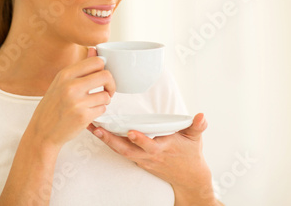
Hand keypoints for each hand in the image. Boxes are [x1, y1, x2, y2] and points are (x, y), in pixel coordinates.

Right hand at [25, 48, 115, 147]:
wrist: (42, 131)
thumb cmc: (52, 106)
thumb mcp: (61, 82)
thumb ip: (80, 67)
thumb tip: (95, 49)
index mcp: (65, 74)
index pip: (96, 61)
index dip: (104, 68)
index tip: (101, 76)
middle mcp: (70, 86)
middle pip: (106, 75)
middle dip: (111, 84)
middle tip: (106, 90)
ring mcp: (77, 102)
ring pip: (106, 95)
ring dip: (104, 100)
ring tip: (93, 104)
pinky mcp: (83, 117)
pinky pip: (102, 109)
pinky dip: (99, 111)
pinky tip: (88, 113)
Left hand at [88, 113, 216, 202]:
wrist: (188, 177)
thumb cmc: (190, 154)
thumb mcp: (195, 139)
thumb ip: (197, 126)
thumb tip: (201, 116)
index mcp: (162, 149)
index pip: (149, 145)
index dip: (140, 140)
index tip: (131, 132)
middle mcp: (149, 156)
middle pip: (127, 149)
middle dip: (111, 140)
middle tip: (97, 129)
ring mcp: (141, 159)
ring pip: (120, 150)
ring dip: (105, 139)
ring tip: (92, 127)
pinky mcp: (137, 159)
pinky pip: (120, 151)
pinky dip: (109, 142)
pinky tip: (98, 132)